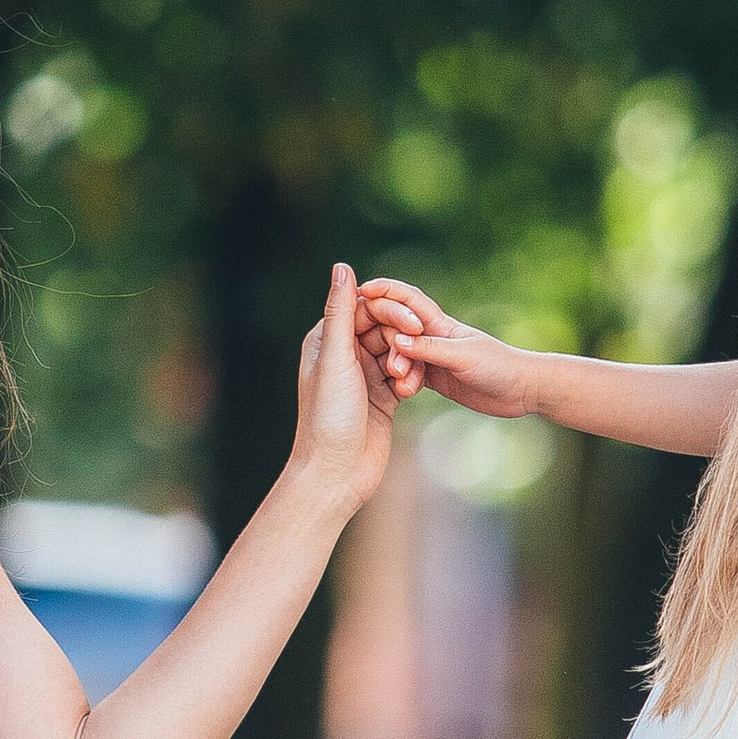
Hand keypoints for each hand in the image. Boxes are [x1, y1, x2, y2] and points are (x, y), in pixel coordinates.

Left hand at [292, 260, 396, 512]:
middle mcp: (344, 355)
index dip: (389, 312)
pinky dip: (410, 379)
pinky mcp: (383, 397)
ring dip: (406, 362)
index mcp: (326, 340)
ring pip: (398, 351)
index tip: (412, 323)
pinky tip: (408, 392)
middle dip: (401, 338)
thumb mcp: (336, 359)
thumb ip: (341, 312)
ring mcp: (365, 376)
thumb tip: (343, 265)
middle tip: (410, 355)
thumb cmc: (328, 416)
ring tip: (403, 382)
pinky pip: (405, 374)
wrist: (337, 473)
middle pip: (384, 328)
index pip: (363, 309)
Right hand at [355, 277, 539, 420]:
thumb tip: (395, 340)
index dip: (384, 291)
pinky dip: (402, 381)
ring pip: (401, 354)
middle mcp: (433, 336)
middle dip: (384, 339)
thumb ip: (430, 349)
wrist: (523, 389)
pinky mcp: (437, 377)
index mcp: (440, 323)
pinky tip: (400, 392)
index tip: (360, 291)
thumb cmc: (499, 366)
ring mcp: (434, 356)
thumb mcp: (462, 357)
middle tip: (387, 362)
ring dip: (396, 366)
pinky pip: (409, 374)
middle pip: (396, 328)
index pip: (406, 299)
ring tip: (402, 382)